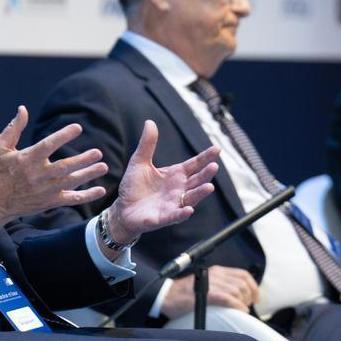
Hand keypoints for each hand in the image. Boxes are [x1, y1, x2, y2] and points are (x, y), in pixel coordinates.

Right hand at [0, 106, 108, 221]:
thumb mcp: (1, 147)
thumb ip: (14, 128)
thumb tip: (23, 109)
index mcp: (28, 159)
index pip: (48, 145)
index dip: (63, 136)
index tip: (78, 127)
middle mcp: (39, 175)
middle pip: (64, 167)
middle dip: (82, 160)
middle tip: (98, 152)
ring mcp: (46, 190)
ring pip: (71, 182)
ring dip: (88, 174)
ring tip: (103, 166)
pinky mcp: (50, 201)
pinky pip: (71, 199)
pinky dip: (87, 196)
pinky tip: (101, 190)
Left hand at [106, 120, 219, 244]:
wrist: (122, 209)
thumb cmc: (134, 186)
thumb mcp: (139, 162)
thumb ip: (147, 144)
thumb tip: (149, 122)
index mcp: (175, 175)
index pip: (194, 165)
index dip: (205, 157)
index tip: (217, 149)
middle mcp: (178, 189)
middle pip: (196, 181)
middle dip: (206, 175)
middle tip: (214, 166)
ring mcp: (173, 204)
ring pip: (190, 198)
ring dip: (200, 193)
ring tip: (209, 187)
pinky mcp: (163, 218)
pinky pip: (175, 215)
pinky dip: (182, 213)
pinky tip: (189, 209)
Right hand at [160, 266, 259, 318]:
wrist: (166, 297)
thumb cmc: (184, 295)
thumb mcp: (205, 284)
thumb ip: (220, 286)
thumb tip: (237, 296)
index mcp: (217, 271)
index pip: (243, 274)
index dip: (253, 286)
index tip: (255, 298)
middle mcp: (216, 274)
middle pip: (242, 283)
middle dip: (249, 296)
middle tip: (247, 306)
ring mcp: (211, 283)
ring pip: (237, 290)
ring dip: (243, 302)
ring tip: (241, 310)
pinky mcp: (206, 294)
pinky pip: (228, 298)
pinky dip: (237, 305)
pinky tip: (240, 311)